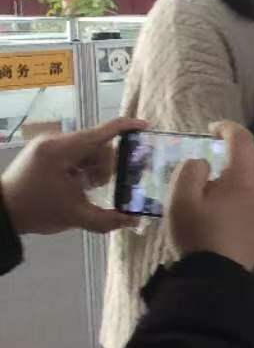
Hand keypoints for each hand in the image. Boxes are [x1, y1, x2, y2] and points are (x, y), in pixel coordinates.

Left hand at [0, 116, 145, 235]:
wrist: (2, 212)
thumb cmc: (36, 211)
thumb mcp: (75, 217)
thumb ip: (108, 219)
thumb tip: (134, 221)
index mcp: (61, 151)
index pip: (101, 133)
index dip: (126, 128)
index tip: (146, 126)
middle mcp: (55, 141)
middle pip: (97, 145)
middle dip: (104, 167)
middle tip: (97, 187)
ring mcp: (49, 144)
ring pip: (88, 149)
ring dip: (94, 168)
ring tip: (85, 188)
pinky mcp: (46, 150)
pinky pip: (75, 152)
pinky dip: (82, 167)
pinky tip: (77, 183)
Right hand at [167, 122, 253, 269]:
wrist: (218, 275)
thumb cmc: (198, 234)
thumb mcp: (181, 198)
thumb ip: (191, 170)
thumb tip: (205, 162)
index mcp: (245, 177)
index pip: (242, 140)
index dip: (227, 128)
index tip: (211, 129)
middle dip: (236, 148)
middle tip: (214, 150)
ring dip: (244, 166)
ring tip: (222, 173)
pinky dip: (249, 184)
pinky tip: (233, 194)